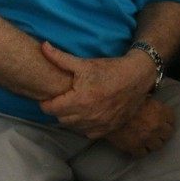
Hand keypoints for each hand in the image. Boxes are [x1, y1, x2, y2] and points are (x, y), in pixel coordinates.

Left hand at [38, 42, 155, 138]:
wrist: (136, 78)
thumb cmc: (109, 70)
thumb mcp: (84, 63)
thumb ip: (60, 58)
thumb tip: (43, 47)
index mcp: (80, 100)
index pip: (51, 109)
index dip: (45, 103)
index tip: (46, 97)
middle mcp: (88, 116)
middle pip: (60, 119)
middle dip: (56, 110)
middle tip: (59, 99)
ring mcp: (99, 125)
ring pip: (73, 127)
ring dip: (69, 118)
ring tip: (71, 106)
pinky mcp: (108, 129)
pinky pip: (87, 133)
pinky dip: (82, 126)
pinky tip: (84, 114)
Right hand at [104, 98, 174, 156]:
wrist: (105, 110)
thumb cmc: (120, 99)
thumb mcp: (138, 95)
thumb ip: (148, 100)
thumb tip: (150, 99)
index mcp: (159, 111)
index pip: (171, 119)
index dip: (165, 120)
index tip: (162, 120)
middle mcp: (156, 126)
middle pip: (167, 134)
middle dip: (162, 133)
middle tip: (155, 131)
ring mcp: (147, 138)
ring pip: (157, 146)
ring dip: (152, 142)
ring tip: (146, 140)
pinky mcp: (135, 147)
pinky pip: (143, 153)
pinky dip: (140, 150)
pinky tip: (136, 146)